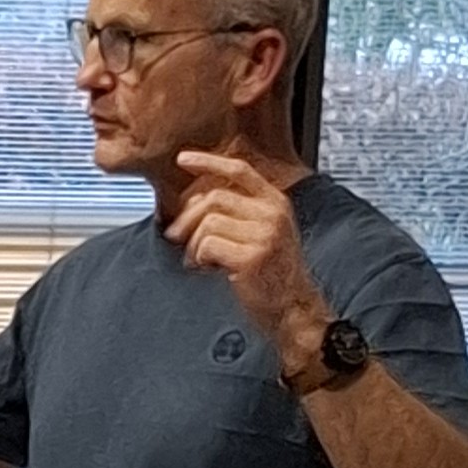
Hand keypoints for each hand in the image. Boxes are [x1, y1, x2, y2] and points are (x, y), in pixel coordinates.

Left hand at [172, 148, 321, 352]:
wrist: (292, 307)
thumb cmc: (272, 274)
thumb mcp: (262, 233)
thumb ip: (237, 212)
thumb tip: (194, 200)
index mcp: (275, 202)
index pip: (239, 170)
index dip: (208, 162)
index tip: (183, 160)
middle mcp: (272, 213)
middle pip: (214, 197)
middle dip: (187, 217)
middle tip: (174, 236)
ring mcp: (265, 233)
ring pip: (208, 222)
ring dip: (193, 244)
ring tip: (199, 261)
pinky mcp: (252, 256)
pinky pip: (208, 245)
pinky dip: (199, 258)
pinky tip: (208, 269)